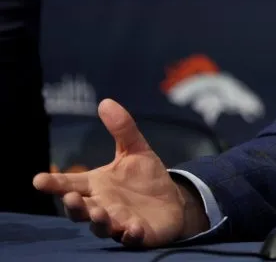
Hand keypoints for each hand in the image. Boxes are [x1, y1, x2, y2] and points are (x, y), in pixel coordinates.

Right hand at [32, 99, 206, 247]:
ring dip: (98, 221)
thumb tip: (105, 101)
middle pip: (80, 210)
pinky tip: (133, 227)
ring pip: (101, 227)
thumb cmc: (146, 178)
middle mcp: (102, 206)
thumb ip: (122, 129)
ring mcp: (119, 222)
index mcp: (97, 185)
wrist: (172, 201)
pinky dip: (130, 234)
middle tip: (71, 198)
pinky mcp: (138, 234)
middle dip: (74, 206)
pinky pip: (131, 238)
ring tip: (99, 213)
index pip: (70, 183)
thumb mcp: (136, 150)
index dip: (53, 183)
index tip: (38, 180)